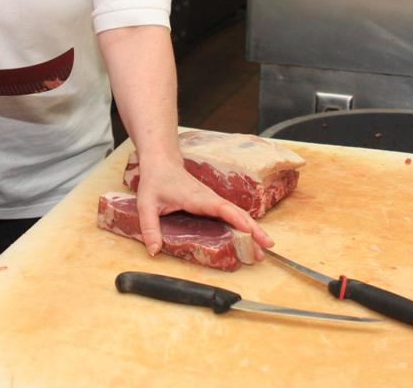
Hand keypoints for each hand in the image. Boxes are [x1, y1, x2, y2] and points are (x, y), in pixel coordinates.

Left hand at [133, 157, 273, 256]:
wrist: (161, 162)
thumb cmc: (155, 180)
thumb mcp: (146, 204)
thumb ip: (150, 227)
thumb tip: (154, 251)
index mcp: (196, 197)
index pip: (221, 207)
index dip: (236, 218)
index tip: (250, 230)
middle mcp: (209, 198)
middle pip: (237, 212)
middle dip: (254, 229)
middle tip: (266, 247)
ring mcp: (213, 200)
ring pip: (238, 214)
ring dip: (252, 229)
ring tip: (264, 248)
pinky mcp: (212, 204)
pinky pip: (231, 215)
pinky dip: (243, 226)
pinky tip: (250, 238)